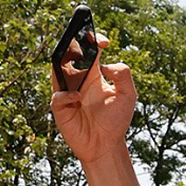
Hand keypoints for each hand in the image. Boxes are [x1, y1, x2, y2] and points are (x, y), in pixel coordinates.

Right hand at [50, 35, 135, 164]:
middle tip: (80, 43)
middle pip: (68, 55)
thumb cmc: (116, 120)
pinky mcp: (60, 107)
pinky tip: (77, 97)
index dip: (93, 41)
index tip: (103, 41)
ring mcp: (67, 92)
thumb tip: (107, 65)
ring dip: (62, 64)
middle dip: (71, 45)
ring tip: (73, 61)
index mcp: (94, 75)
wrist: (106, 145)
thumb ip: (124, 76)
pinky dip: (66, 94)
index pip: (90, 51)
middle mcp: (78, 80)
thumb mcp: (128, 96)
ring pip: (56, 70)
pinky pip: (58, 96)